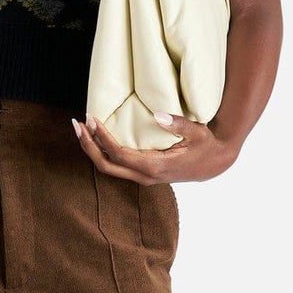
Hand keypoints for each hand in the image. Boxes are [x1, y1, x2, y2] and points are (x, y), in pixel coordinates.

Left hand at [71, 110, 235, 182]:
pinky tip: (97, 138)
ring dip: (93, 150)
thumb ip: (178, 124)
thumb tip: (158, 115)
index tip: (92, 120)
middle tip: (77, 125)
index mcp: (155, 166)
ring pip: (109, 168)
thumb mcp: (197, 133)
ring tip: (82, 130)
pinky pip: (116, 166)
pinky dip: (103, 152)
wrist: (215, 164)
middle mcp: (146, 176)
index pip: (119, 154)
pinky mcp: (143, 174)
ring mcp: (144, 177)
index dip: (102, 138)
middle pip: (106, 166)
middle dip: (88, 146)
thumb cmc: (206, 146)